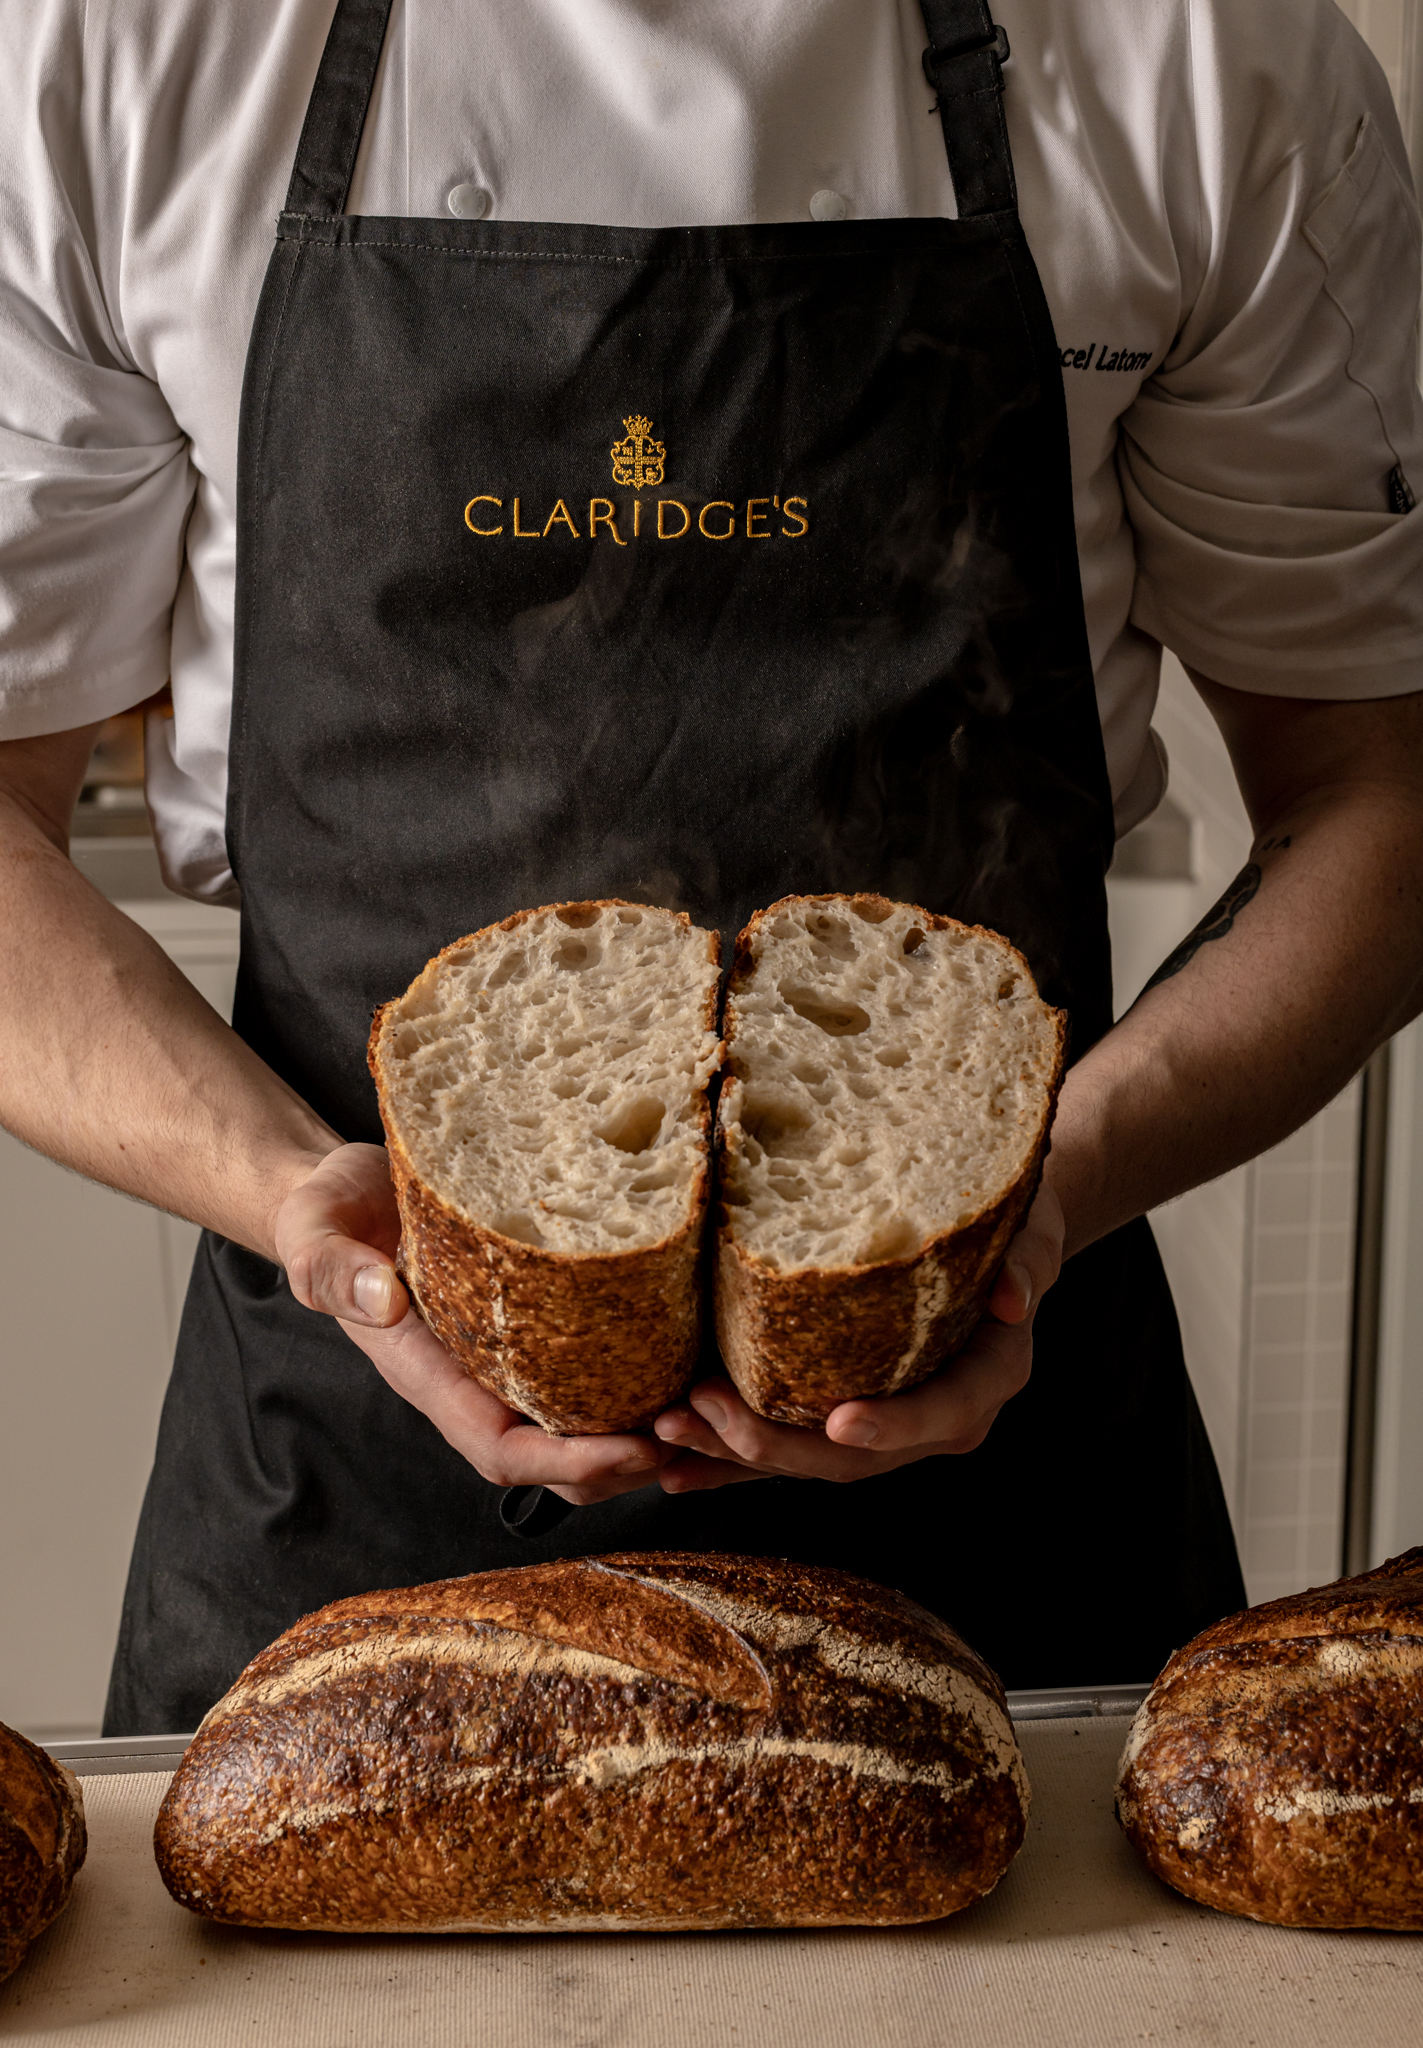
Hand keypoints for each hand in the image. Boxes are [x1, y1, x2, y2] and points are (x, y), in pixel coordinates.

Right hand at [274, 1143, 674, 1504]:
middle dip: (625, 1464)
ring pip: (580, 1429)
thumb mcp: (315, 1227)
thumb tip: (383, 1301)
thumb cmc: (331, 1208)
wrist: (347, 1185)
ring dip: (642, 1433)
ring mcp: (505, 1357)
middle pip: (555, 1462)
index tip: (635, 1446)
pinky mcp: (535, 1321)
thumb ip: (332, 1267)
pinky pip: (590, 1373)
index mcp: (429, 1374)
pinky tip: (688, 1354)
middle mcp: (474, 1379)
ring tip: (707, 1408)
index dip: (569, 1461)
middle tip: (697, 1432)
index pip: (502, 1449)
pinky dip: (638, 1381)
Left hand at [650, 1183, 1065, 1492]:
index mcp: (984, 1380)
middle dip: (776, 1445)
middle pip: (854, 1456)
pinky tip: (675, 1467)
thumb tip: (1013, 1297)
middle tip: (705, 1410)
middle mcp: (934, 1419)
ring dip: (734, 1454)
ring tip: (667, 1431)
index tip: (839, 1419)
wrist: (996, 1241)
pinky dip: (730, 1464)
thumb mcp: (1032, 1229)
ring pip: (809, 1461)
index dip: (892, 1424)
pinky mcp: (844, 1421)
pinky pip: (786, 1450)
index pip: (940, 1414)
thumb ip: (1026, 1260)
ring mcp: (887, 1430)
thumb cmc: (1010, 1224)